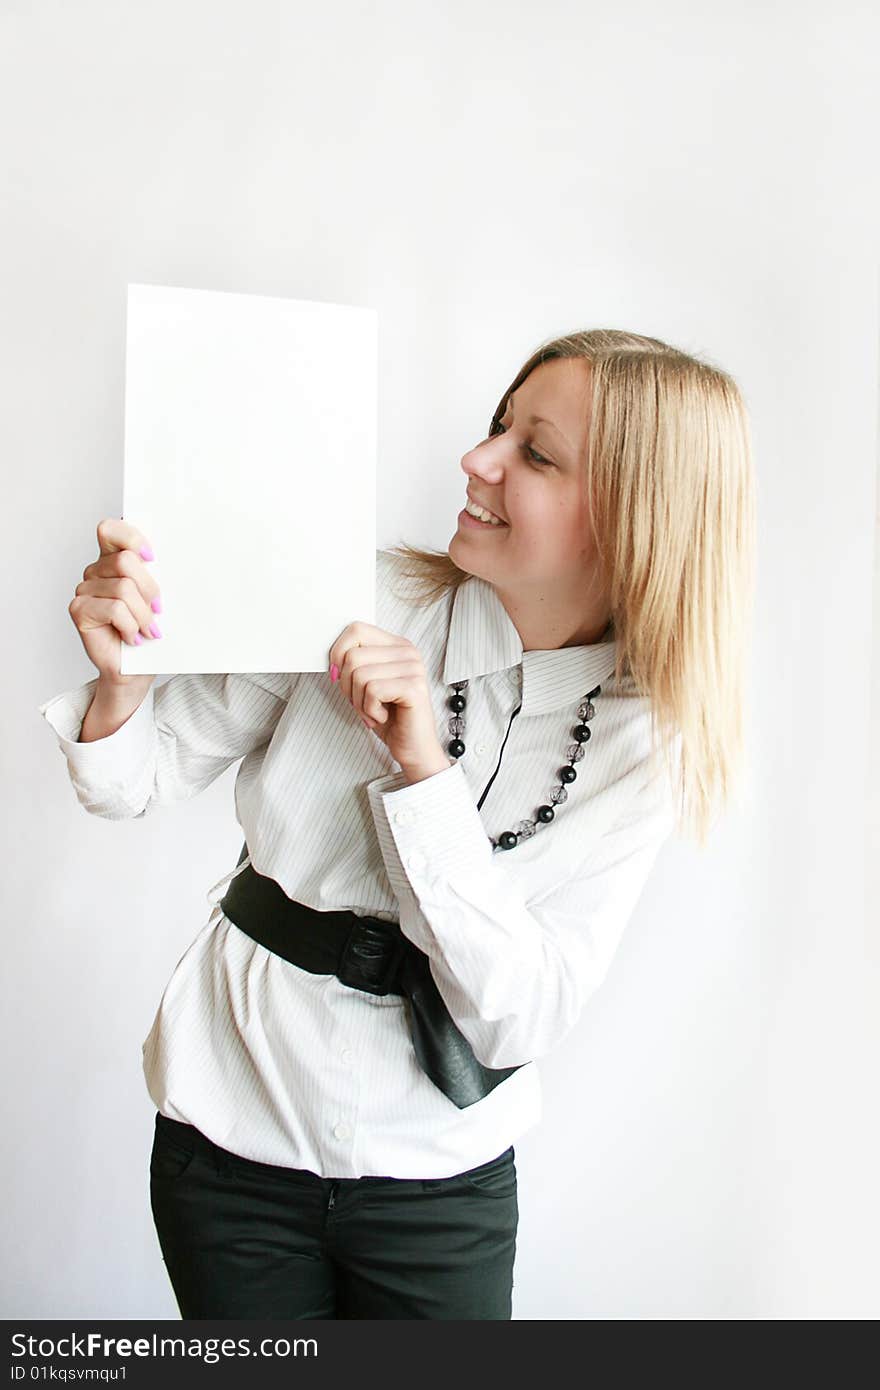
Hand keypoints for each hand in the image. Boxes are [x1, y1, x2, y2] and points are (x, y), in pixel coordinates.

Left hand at [328, 621, 451, 780]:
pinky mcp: (414, 687)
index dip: (337, 653)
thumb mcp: (366, 684)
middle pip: (353, 655)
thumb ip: (354, 663)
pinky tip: (382, 716)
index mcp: (396, 645)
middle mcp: (408, 652)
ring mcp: (414, 668)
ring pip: (359, 674)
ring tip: (374, 711)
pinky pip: (372, 690)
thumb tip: (331, 656)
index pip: (356, 630)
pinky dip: (369, 710)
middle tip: (361, 702)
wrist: (413, 748)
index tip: (337, 676)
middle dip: (347, 686)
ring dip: (359, 702)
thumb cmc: (390, 717)